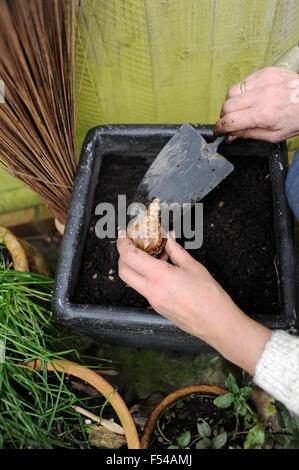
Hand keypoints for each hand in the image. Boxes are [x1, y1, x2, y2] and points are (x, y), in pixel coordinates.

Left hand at [117, 231, 270, 374]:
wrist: (216, 323)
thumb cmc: (209, 296)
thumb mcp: (193, 266)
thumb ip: (176, 251)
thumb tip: (168, 240)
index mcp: (160, 276)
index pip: (130, 257)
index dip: (123, 244)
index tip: (124, 236)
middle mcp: (152, 290)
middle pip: (123, 271)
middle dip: (123, 256)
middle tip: (133, 245)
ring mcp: (153, 301)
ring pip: (132, 281)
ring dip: (135, 267)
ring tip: (153, 257)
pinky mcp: (157, 308)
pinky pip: (144, 289)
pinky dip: (146, 277)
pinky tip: (161, 271)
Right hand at [214, 67, 298, 142]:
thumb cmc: (298, 118)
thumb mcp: (275, 136)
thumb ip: (250, 134)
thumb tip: (232, 135)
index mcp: (263, 115)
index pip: (230, 121)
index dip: (220, 127)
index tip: (218, 130)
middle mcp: (261, 96)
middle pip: (227, 105)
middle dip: (224, 116)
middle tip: (230, 121)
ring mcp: (263, 81)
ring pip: (232, 91)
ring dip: (230, 102)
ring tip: (239, 109)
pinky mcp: (266, 72)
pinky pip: (244, 81)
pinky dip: (242, 91)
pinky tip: (249, 97)